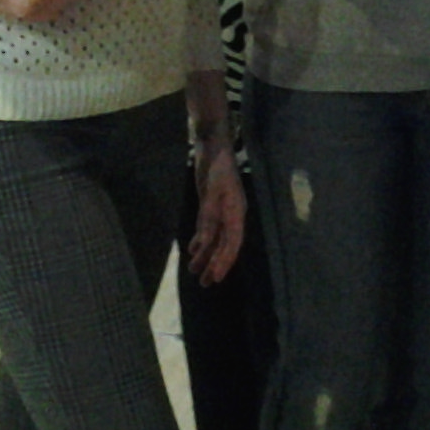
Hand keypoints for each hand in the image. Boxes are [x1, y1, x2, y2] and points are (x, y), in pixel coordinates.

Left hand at [187, 142, 245, 284]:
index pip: (232, 243)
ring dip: (206, 255)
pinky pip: (207, 228)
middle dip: (216, 264)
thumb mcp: (211, 190)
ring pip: (215, 239)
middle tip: (205, 284)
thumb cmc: (215, 166)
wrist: (213, 146)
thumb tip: (206, 241)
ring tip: (196, 272)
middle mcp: (232, 215)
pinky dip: (201, 240)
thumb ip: (209, 216)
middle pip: (224, 245)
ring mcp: (222, 210)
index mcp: (236, 212)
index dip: (225, 262)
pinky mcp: (211, 205)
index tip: (217, 278)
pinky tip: (193, 250)